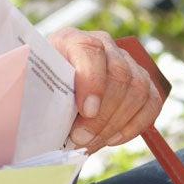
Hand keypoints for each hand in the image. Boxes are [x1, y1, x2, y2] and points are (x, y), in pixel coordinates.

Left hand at [48, 28, 164, 152]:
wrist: (53, 88)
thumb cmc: (40, 89)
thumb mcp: (32, 86)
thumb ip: (39, 96)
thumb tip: (43, 122)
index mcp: (72, 40)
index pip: (90, 51)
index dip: (92, 81)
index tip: (86, 111)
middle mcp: (104, 46)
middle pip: (119, 75)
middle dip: (103, 115)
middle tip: (81, 140)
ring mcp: (127, 62)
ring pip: (138, 90)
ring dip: (115, 124)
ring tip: (90, 144)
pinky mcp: (142, 82)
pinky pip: (151, 103)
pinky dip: (134, 126)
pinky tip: (111, 139)